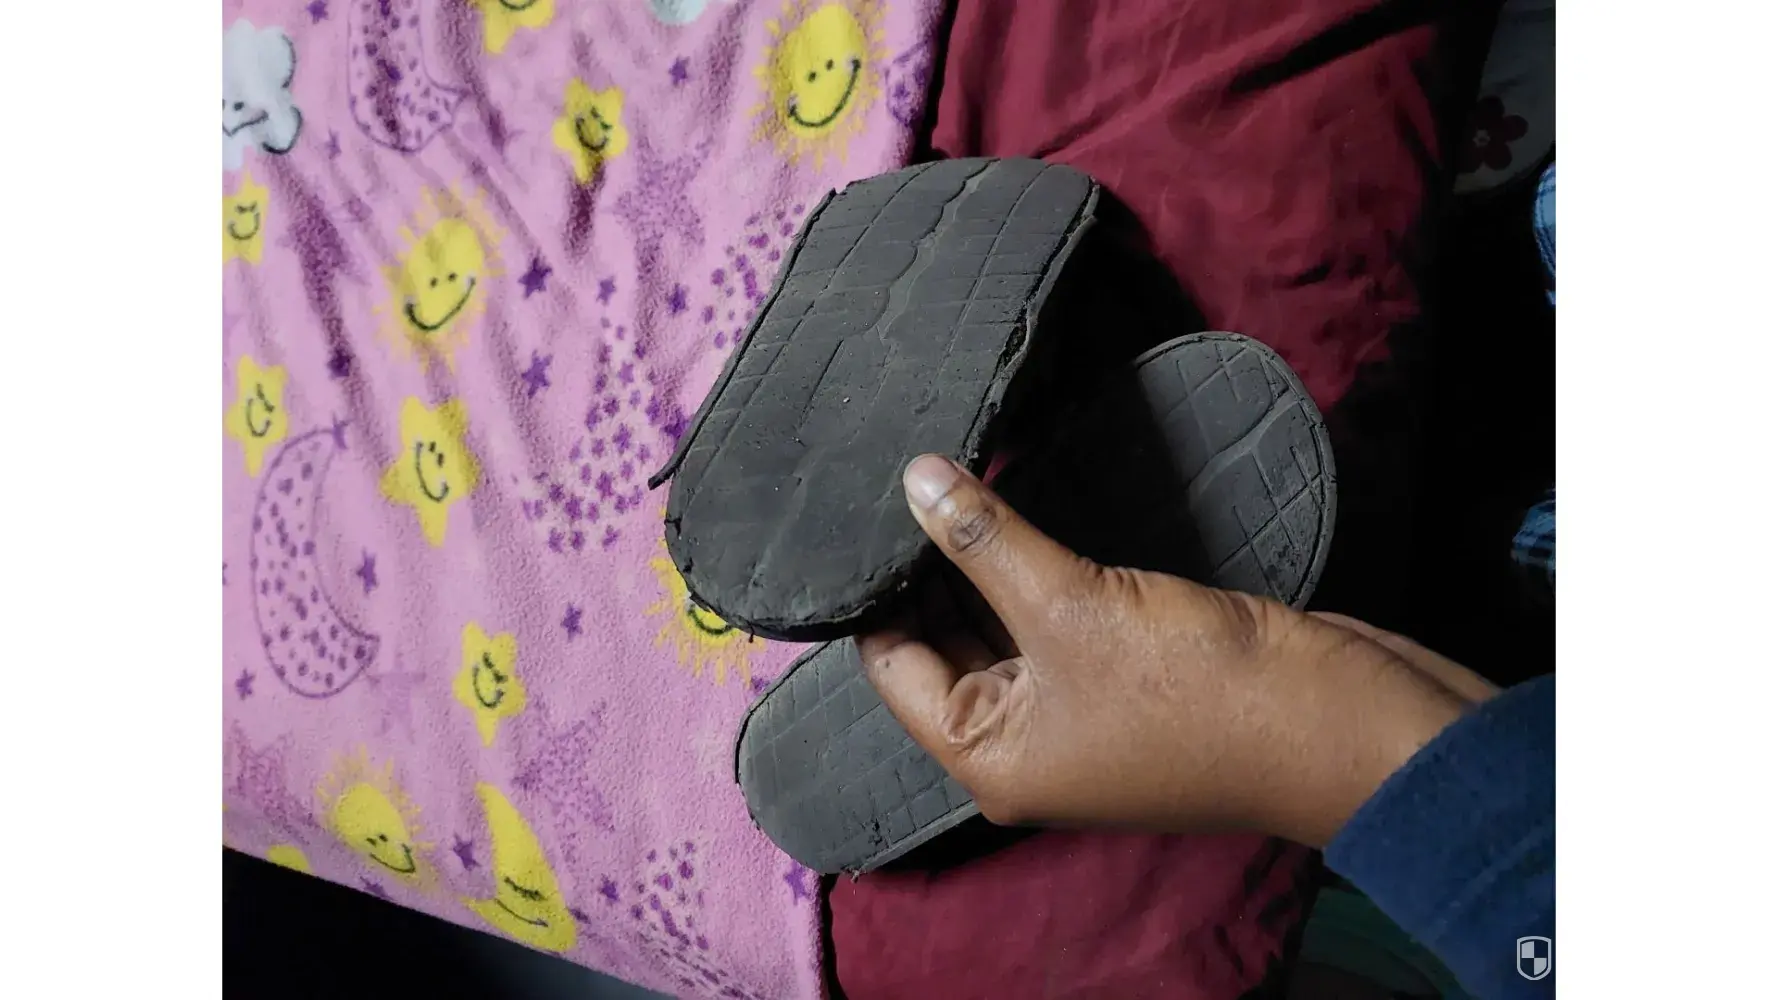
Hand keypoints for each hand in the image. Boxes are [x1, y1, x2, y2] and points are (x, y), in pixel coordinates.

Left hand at [856, 455, 1493, 846]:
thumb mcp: (1071, 607)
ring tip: (946, 467)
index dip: (873, 586)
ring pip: (1004, 621)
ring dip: (985, 556)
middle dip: (928, 562)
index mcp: (987, 755)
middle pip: (945, 641)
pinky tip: (1014, 497)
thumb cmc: (1196, 688)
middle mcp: (1022, 740)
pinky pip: (1058, 613)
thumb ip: (985, 542)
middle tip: (897, 468)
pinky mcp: (1127, 668)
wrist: (1341, 721)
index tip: (856, 502)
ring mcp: (1077, 707)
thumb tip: (913, 479)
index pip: (891, 663)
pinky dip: (1038, 564)